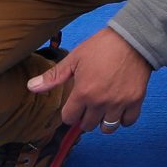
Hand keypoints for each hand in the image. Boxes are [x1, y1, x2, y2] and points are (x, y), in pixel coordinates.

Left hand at [26, 28, 151, 131]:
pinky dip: (123, 119)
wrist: (133, 38)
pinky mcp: (136, 100)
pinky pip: (128, 122)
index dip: (70, 112)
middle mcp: (100, 102)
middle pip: (87, 126)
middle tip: (89, 105)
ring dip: (103, 121)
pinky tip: (119, 109)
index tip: (75, 104)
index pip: (69, 118)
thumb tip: (30, 87)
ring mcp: (119, 103)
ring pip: (107, 128)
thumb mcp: (75, 58)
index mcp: (83, 93)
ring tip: (104, 109)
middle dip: (85, 117)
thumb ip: (54, 76)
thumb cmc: (102, 46)